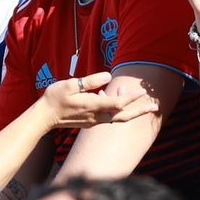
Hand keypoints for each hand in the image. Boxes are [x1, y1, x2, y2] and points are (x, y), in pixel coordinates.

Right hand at [39, 71, 157, 127]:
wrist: (44, 117)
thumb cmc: (55, 98)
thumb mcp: (71, 85)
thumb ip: (90, 81)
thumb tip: (108, 76)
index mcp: (93, 106)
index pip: (118, 104)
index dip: (132, 98)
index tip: (143, 91)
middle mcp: (96, 117)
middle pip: (123, 116)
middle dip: (140, 111)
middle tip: (155, 107)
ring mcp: (93, 121)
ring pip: (117, 117)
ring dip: (131, 110)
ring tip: (141, 103)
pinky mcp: (90, 122)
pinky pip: (108, 117)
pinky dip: (116, 109)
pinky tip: (111, 96)